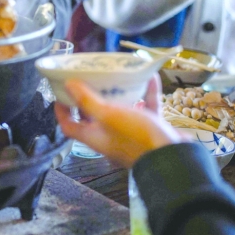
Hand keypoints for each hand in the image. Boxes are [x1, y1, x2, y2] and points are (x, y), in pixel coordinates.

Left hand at [54, 76, 180, 168]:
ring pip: (121, 110)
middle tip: (89, 78)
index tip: (60, 93)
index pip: (69, 125)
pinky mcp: (151, 130)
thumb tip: (68, 85)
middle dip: (90, 97)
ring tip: (117, 76)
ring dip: (119, 94)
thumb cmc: (136, 137)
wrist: (174, 158)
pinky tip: (149, 77)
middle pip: (93, 116)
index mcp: (94, 136)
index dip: (61, 111)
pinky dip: (147, 94)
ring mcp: (131, 134)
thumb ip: (87, 100)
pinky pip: (146, 108)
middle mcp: (110, 137)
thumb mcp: (108, 115)